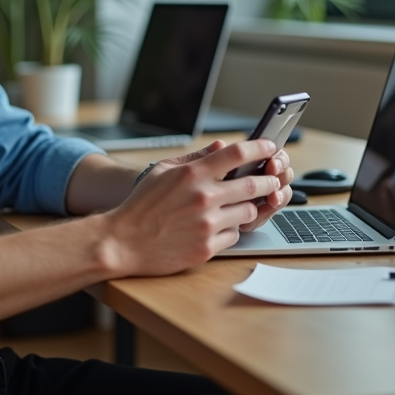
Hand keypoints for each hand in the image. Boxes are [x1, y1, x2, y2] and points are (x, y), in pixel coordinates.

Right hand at [100, 138, 290, 278]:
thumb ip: (194, 158)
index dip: (260, 147)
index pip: (237, 153)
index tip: (271, 147)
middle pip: (253, 184)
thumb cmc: (141, 205)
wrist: (123, 241)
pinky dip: (231, 229)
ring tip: (239, 206)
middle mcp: (203, 197)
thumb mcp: (162, 171)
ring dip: (248, 207)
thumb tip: (221, 146)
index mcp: (192, 174)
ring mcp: (206, 224)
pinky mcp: (207, 247)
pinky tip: (218, 227)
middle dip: (268, 181)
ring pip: (248, 211)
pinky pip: (234, 235)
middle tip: (271, 180)